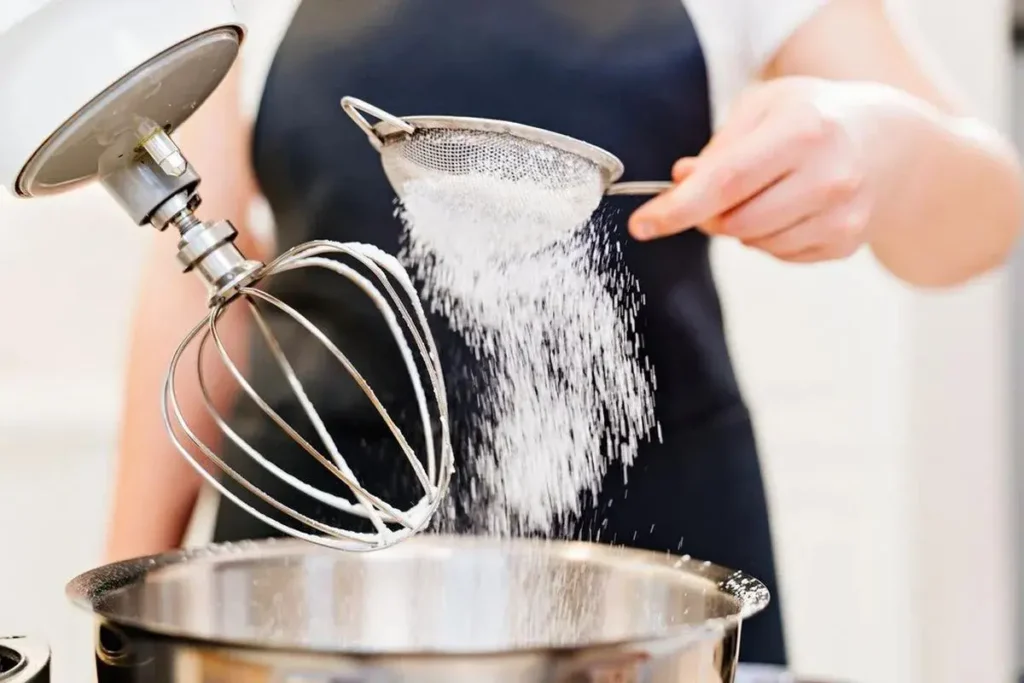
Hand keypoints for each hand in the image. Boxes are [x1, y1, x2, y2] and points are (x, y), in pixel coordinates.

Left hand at [629, 77, 876, 262]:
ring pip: (753, 243)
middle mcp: (829, 176)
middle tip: (718, 192)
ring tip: (769, 189)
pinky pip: (778, 255)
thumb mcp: (766, 107)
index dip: (677, 208)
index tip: (642, 225)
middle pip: (734, 221)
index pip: (726, 182)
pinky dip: (769, 236)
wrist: (891, 142)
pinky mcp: (845, 243)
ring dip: (741, 224)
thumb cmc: (815, 117)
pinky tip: (792, 206)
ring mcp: (841, 216)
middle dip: (709, 213)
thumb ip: (719, 147)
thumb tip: (681, 183)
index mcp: (804, 131)